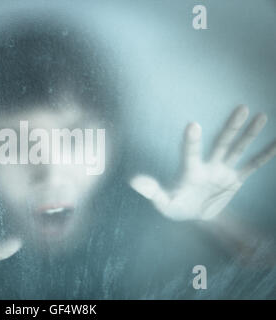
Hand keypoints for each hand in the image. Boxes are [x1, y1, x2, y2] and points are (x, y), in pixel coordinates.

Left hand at [130, 105, 275, 220]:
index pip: (190, 153)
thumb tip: (134, 180)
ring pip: (238, 149)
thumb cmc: (175, 207)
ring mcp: (223, 171)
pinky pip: (252, 166)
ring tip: (261, 116)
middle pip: (221, 143)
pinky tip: (275, 143)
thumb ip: (152, 191)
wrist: (192, 214)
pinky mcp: (234, 180)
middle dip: (231, 127)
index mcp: (190, 170)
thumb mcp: (163, 203)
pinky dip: (264, 155)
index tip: (192, 124)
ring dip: (249, 134)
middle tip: (241, 108)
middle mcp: (208, 166)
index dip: (191, 141)